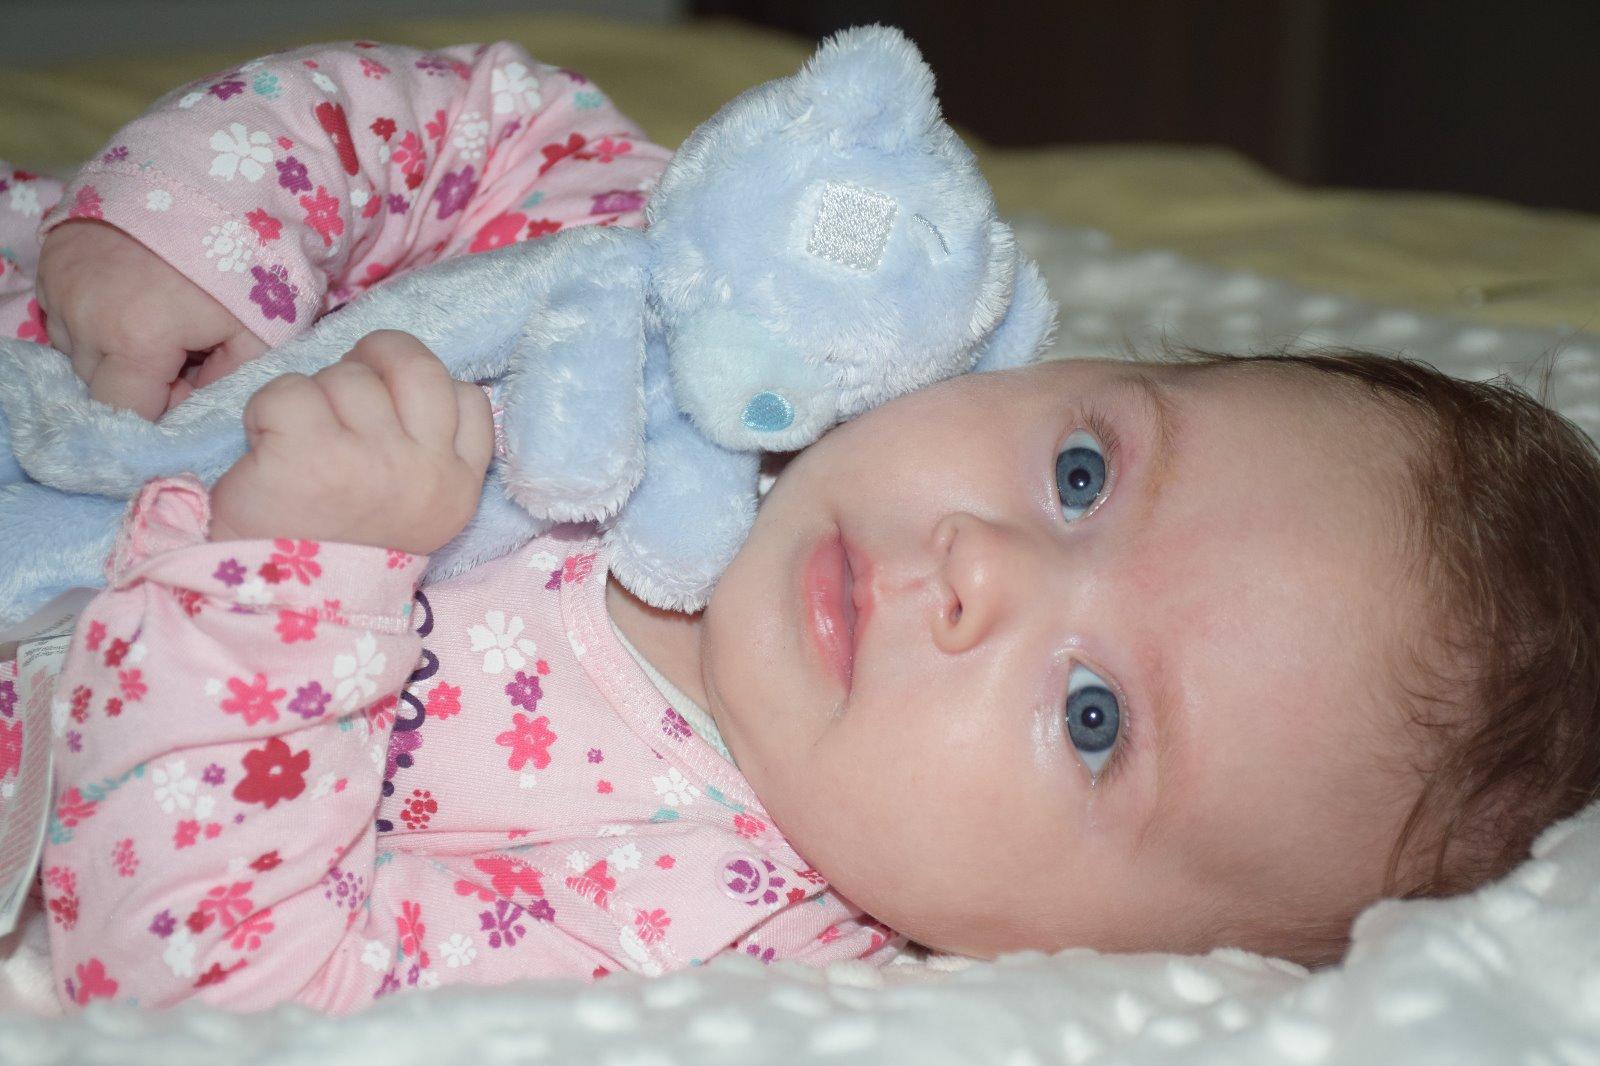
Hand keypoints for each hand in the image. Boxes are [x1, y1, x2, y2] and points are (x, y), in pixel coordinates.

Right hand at [35, 219, 268, 419]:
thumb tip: (192, 404)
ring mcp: (62, 284)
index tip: (187, 382)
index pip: (124, 411)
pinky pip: (65, 310)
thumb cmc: (246, 257)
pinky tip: (133, 291)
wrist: (213, 175)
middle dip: (138, 377)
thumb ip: (225, 382)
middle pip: (99, 382)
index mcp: (134, 341)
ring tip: (158, 313)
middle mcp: (85, 318)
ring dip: (112, 345)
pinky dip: (94, 312)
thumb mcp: (260, 332)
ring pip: (79, 348)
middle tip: (183, 344)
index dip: (158, 407)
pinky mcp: (52, 258)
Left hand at [209, 330, 493, 554]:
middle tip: (339, 397)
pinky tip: (266, 447)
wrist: (286, 608)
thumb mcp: (418, 510)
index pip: (470, 397)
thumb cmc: (344, 549)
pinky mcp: (310, 453)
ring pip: (347, 376)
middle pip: (414, 365)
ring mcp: (370, 459)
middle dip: (372, 364)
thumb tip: (397, 385)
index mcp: (457, 486)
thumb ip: (430, 453)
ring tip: (298, 441)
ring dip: (314, 397)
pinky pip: (289, 391)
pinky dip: (266, 411)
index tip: (391, 415)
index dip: (423, 390)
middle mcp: (423, 469)